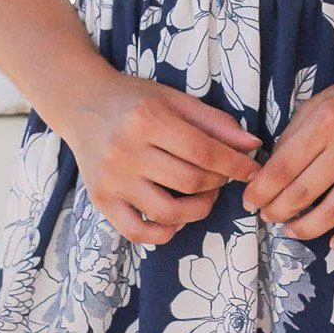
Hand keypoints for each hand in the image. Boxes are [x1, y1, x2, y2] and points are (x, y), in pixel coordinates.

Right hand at [68, 72, 262, 246]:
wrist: (82, 103)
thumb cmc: (135, 100)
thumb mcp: (175, 100)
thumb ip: (214, 122)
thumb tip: (251, 146)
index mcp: (147, 119)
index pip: (204, 152)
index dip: (236, 165)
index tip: (252, 170)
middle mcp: (125, 151)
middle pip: (190, 182)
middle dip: (218, 183)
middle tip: (222, 176)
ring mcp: (111, 179)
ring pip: (168, 212)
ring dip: (198, 210)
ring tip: (204, 196)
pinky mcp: (100, 199)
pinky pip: (137, 232)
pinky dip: (164, 232)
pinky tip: (175, 217)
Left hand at [241, 46, 333, 248]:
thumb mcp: (321, 102)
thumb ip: (295, 134)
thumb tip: (270, 171)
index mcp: (325, 122)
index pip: (281, 168)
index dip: (260, 191)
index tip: (250, 202)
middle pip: (300, 194)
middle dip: (276, 211)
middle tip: (268, 217)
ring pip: (330, 214)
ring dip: (304, 229)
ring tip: (292, 230)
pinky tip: (333, 241)